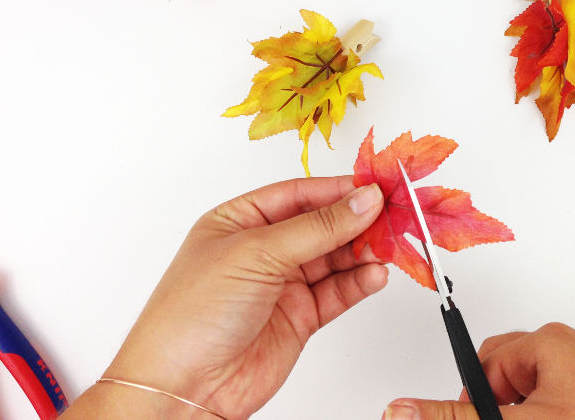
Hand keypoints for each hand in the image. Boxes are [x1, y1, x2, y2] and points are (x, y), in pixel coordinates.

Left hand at [65, 176, 386, 419]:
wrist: (182, 388)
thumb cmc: (191, 316)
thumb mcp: (257, 254)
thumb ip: (318, 228)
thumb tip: (361, 200)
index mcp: (241, 220)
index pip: (300, 194)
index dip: (338, 190)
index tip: (375, 186)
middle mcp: (263, 249)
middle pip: (323, 224)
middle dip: (357, 219)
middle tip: (391, 214)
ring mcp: (282, 284)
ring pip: (335, 257)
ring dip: (364, 251)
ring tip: (389, 245)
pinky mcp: (299, 316)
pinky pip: (338, 292)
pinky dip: (360, 282)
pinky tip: (375, 274)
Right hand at [383, 323, 574, 419]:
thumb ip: (456, 416)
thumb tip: (402, 408)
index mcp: (549, 341)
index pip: (483, 362)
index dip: (478, 403)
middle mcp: (572, 344)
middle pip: (506, 372)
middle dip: (501, 407)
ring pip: (532, 388)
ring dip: (526, 414)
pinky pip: (560, 395)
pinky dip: (550, 415)